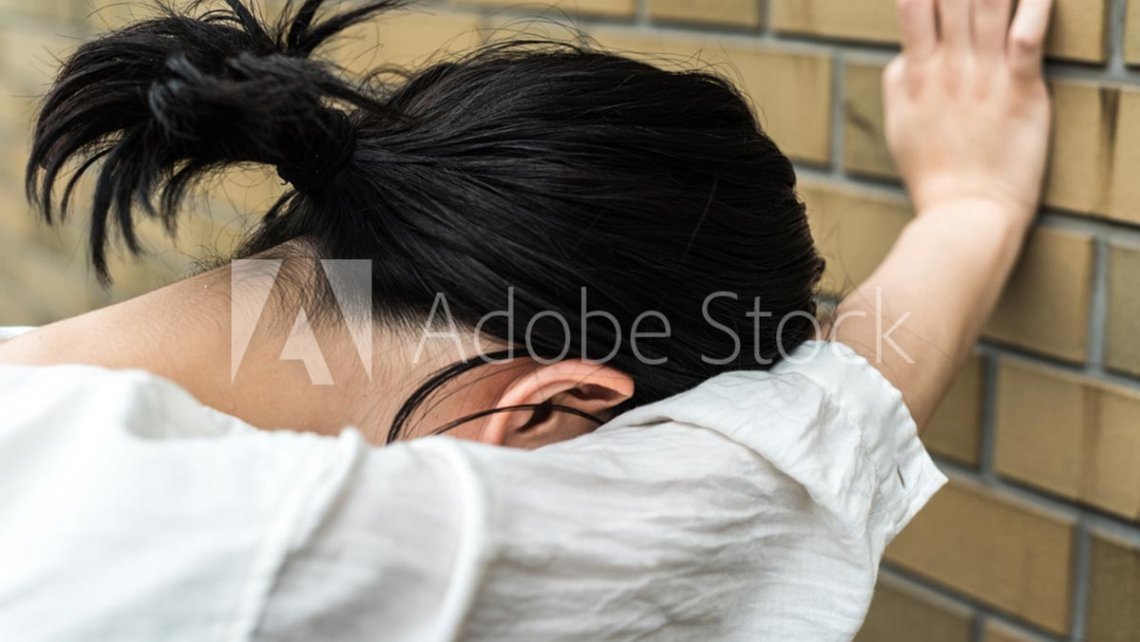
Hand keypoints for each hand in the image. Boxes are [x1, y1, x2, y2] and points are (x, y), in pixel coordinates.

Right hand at [884, 0, 1053, 223]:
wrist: (965, 214)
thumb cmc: (933, 175)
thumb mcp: (899, 126)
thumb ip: (898, 82)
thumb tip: (906, 52)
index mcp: (916, 75)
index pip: (915, 6)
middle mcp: (950, 68)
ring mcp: (987, 78)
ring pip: (990, 6)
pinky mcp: (1023, 92)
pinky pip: (1029, 37)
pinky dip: (1036, 9)